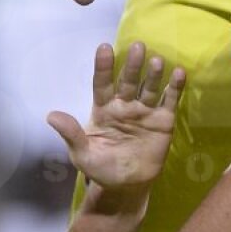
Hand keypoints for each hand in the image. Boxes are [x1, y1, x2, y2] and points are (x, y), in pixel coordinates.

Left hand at [47, 41, 184, 194]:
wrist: (127, 185)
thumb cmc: (101, 167)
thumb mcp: (82, 154)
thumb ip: (71, 134)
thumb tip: (51, 116)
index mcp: (103, 109)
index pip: (103, 84)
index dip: (104, 67)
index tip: (104, 48)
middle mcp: (124, 105)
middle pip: (128, 81)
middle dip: (132, 65)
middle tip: (137, 46)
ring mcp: (145, 111)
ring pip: (149, 87)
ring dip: (153, 74)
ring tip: (157, 60)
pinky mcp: (163, 120)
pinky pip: (169, 101)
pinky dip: (175, 87)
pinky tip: (180, 73)